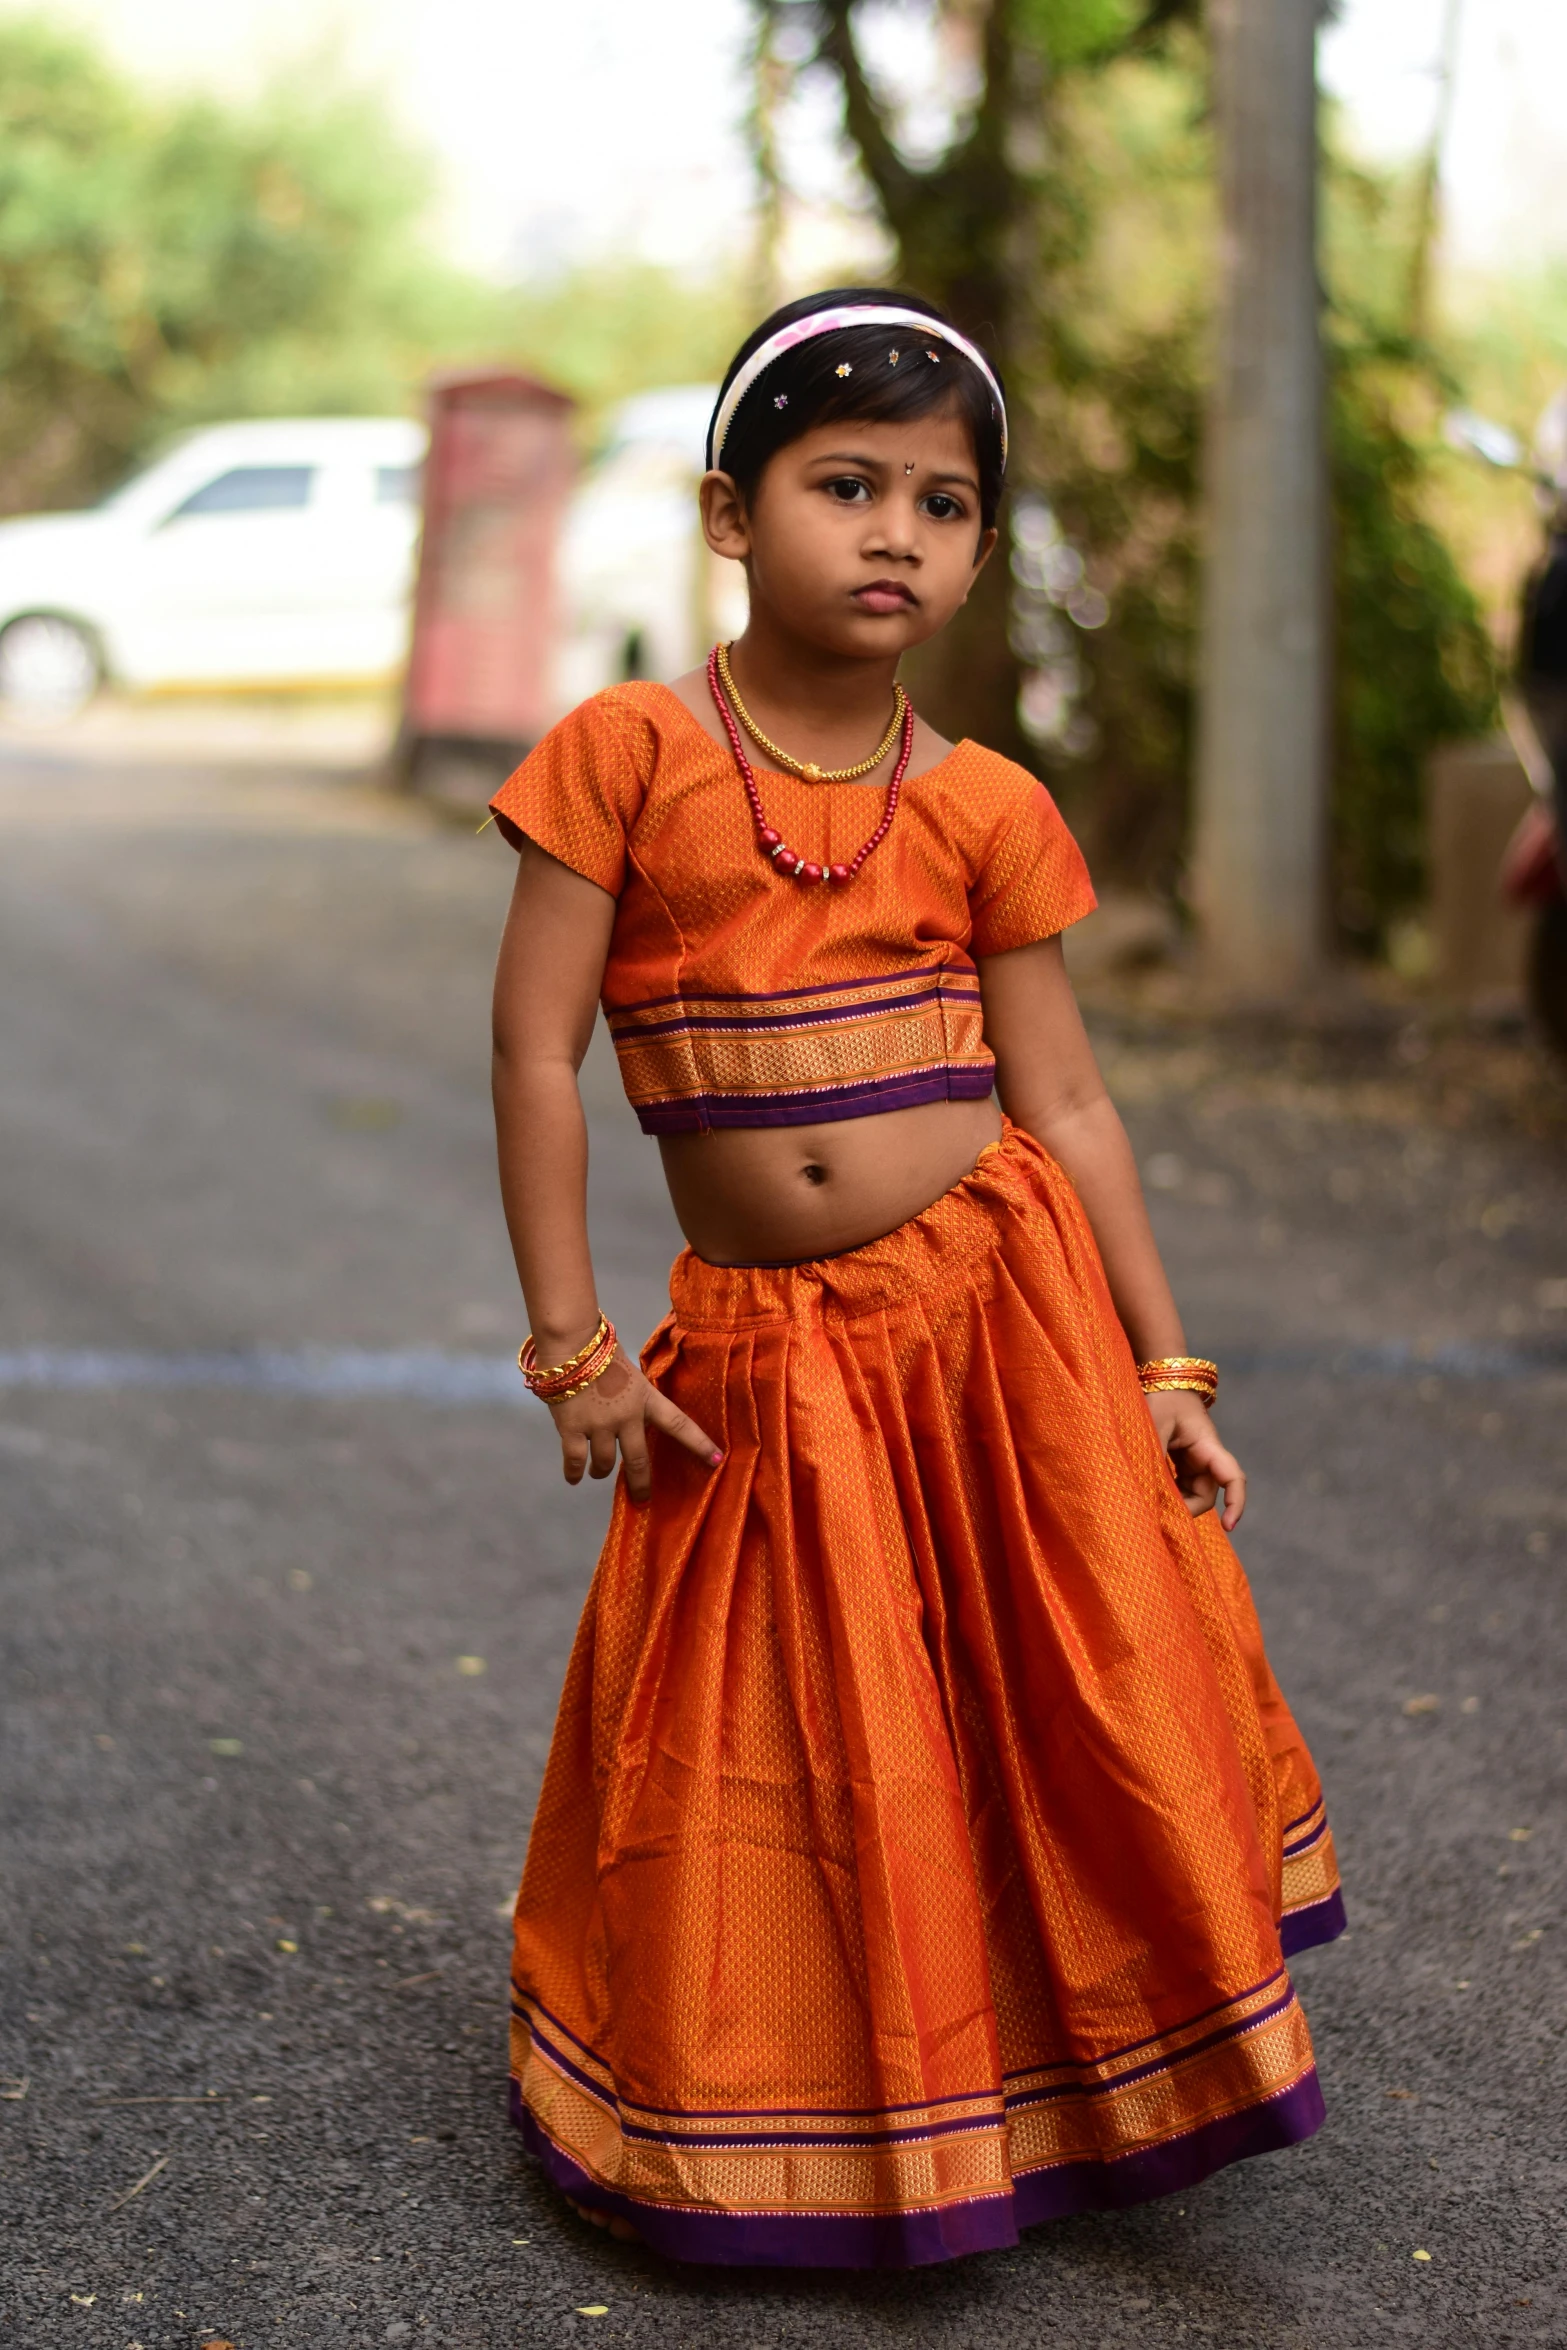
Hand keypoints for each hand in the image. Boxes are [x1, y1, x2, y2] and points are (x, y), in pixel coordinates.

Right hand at [546, 1348, 721, 1503]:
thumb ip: (637, 1398)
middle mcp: (627, 1416)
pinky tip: (575, 1478)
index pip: (679, 1424)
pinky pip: (575, 1461)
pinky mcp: (573, 1429)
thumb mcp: (632, 1376)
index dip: (699, 1443)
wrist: (571, 1345)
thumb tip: (639, 1418)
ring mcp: (599, 1425)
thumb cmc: (603, 1355)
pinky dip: (574, 1473)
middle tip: (643, 1499)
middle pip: (638, 1460)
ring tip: (597, 1473)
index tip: (717, 1459)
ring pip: (604, 1463)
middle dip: (641, 1484)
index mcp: (646, 1399)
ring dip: (601, 1472)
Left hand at [1145, 1391, 1245, 1530]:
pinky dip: (1167, 1493)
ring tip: (1149, 1503)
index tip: (1228, 1527)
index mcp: (1207, 1445)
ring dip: (1174, 1502)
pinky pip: (1179, 1486)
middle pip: (1206, 1494)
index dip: (1236, 1503)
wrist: (1160, 1379)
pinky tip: (1149, 1494)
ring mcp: (1194, 1460)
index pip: (1233, 1478)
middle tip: (1158, 1514)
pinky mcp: (1182, 1461)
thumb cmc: (1160, 1398)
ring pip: (1191, 1493)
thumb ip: (1154, 1459)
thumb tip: (1149, 1496)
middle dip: (1186, 1509)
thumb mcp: (1153, 1426)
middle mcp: (1206, 1456)